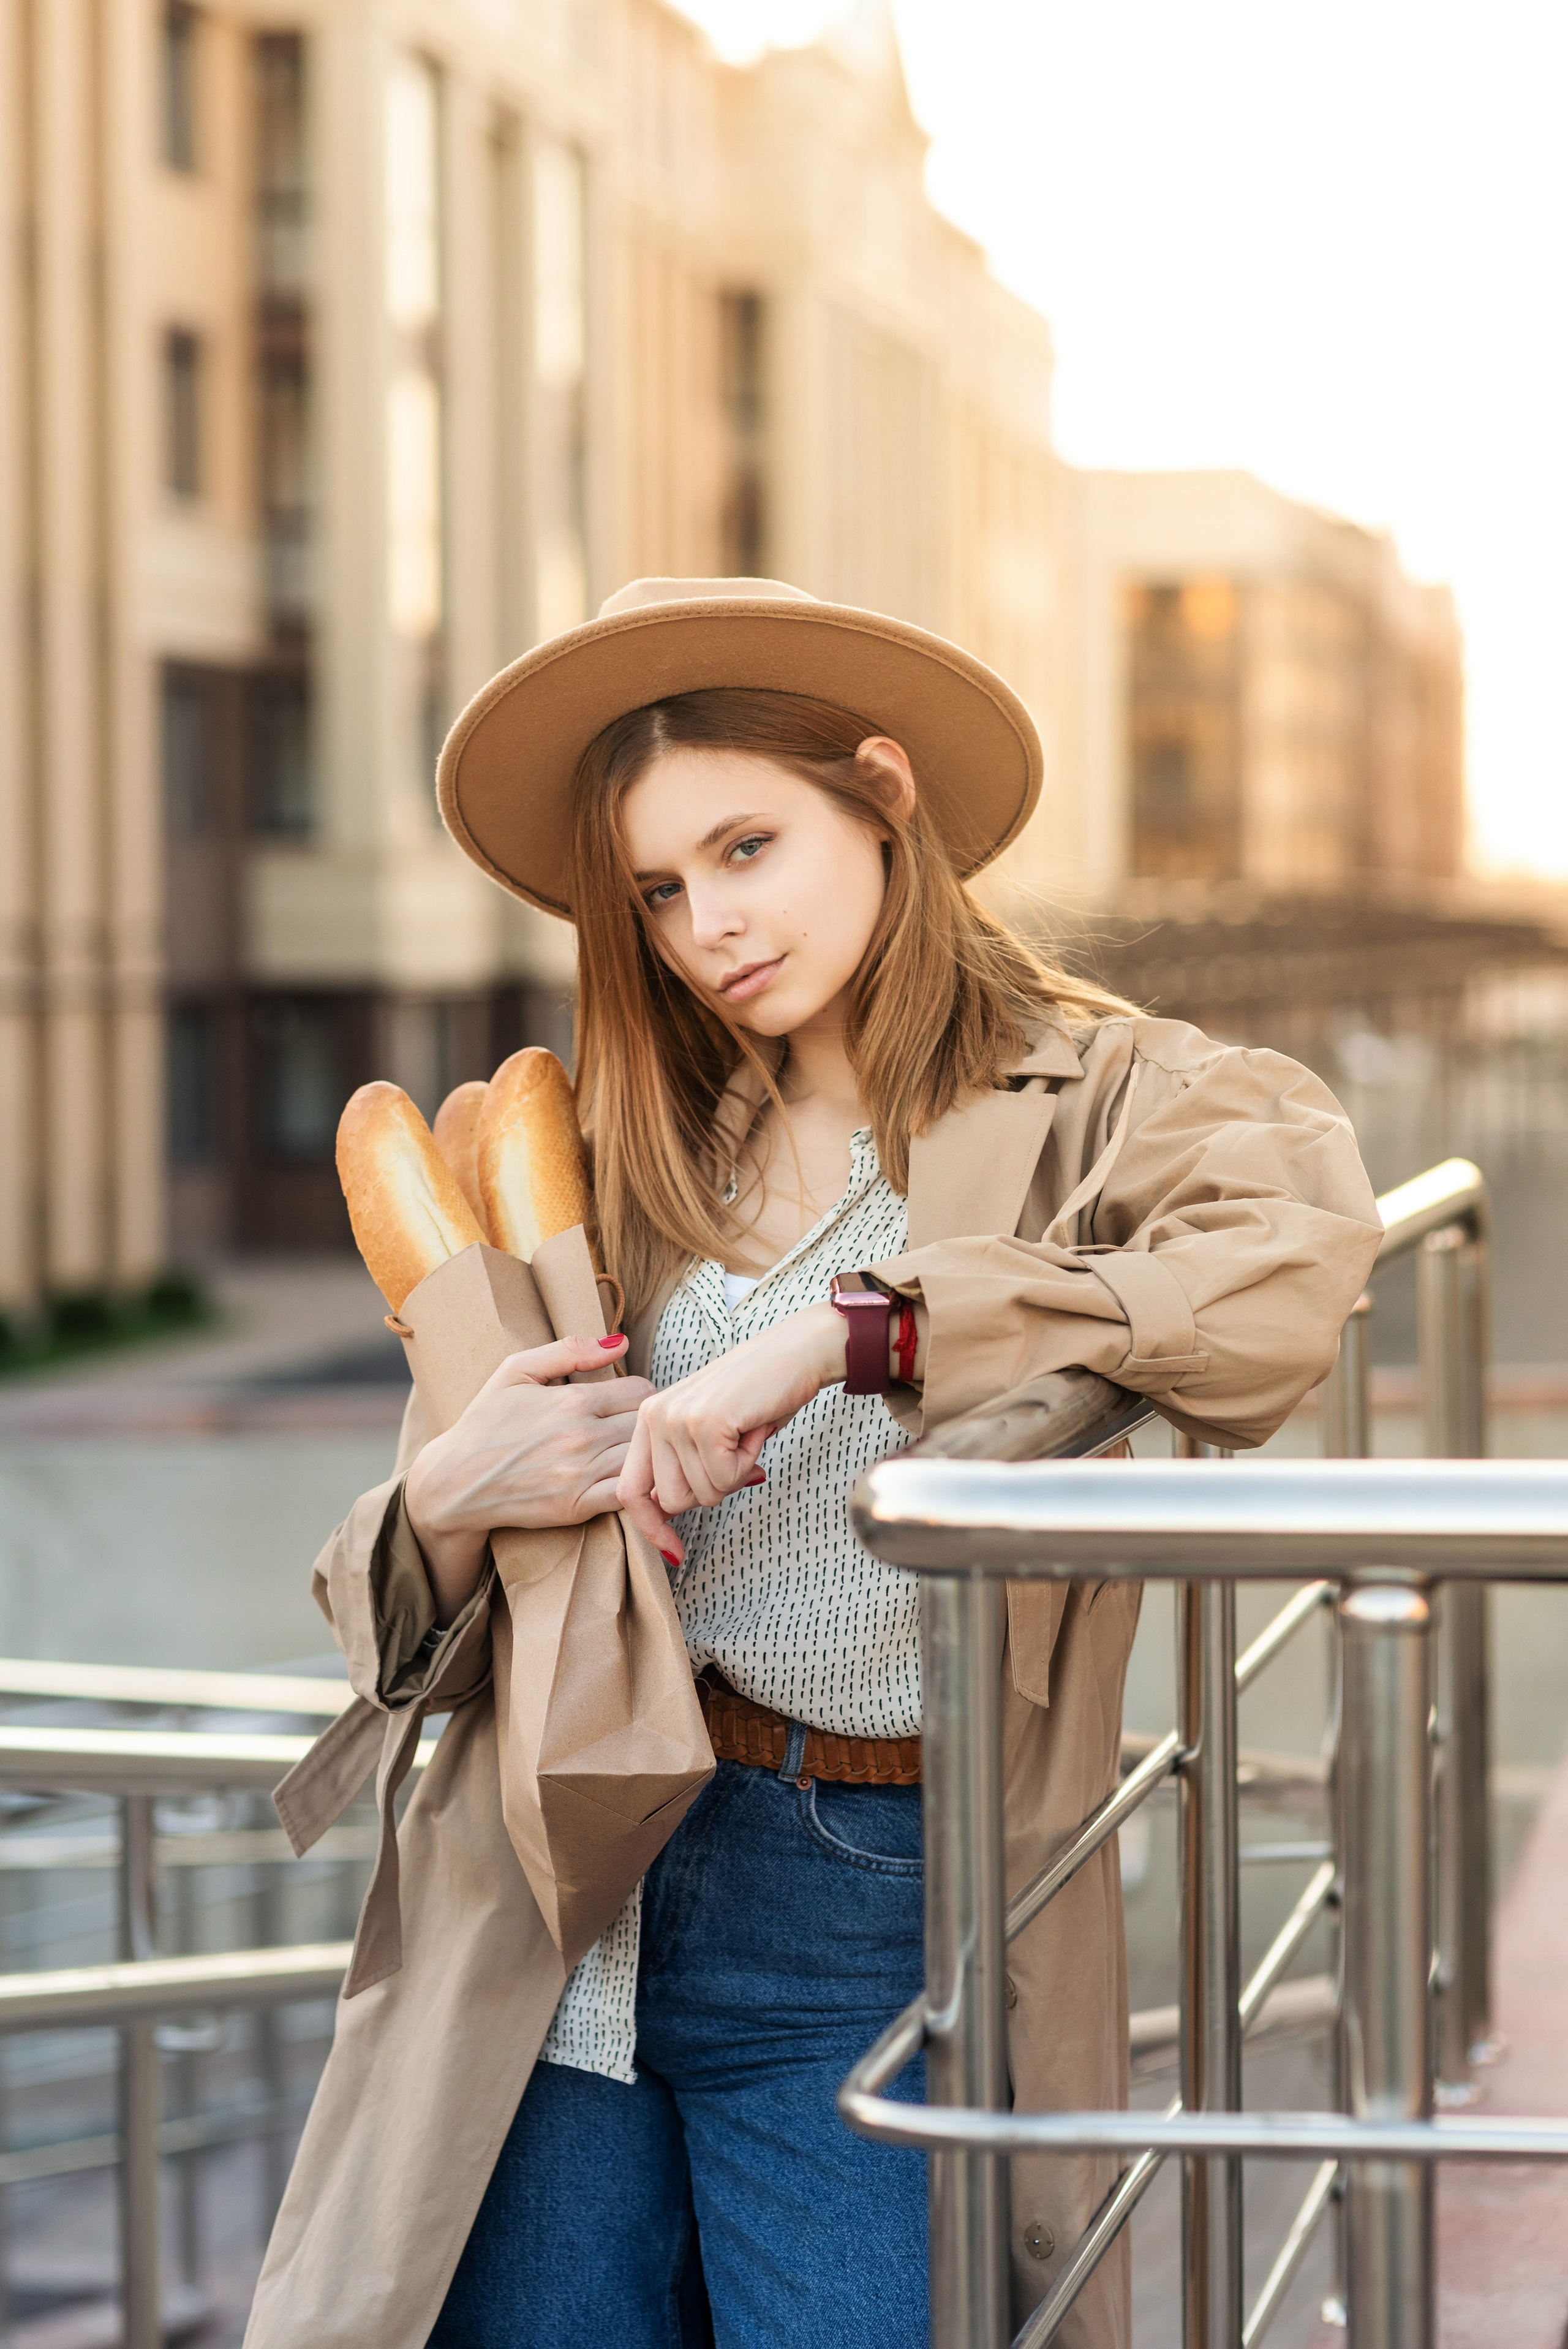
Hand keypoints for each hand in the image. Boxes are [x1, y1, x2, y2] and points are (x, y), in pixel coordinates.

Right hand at [405, 1335, 652, 1622]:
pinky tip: (633, 1481)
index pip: (640, 1390)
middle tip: (636, 1428)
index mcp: (571, 1400)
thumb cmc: (485, 1422)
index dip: (639, 1394)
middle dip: (645, 1424)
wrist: (455, 1482)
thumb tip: (619, 1341)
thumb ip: (569, 1350)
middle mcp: (581, 1437)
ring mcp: (582, 1474)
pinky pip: (631, 1495)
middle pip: (646, 1424)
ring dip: (646, 1455)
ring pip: (644, 1458)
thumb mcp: (515, 1370)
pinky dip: (640, 1487)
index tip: (627, 1402)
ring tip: (638, 1454)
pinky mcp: (578, 1507)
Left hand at [616, 1304, 846, 1562]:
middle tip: (733, 1453)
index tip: (675, 1551)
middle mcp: (654, 1416)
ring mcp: (677, 1418)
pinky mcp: (705, 1423)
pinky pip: (726, 1479)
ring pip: (703, 1494)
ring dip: (735, 1474)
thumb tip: (667, 1514)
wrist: (797, 1351)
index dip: (652, 1528)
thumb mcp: (708, 1429)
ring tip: (744, 1434)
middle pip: (672, 1501)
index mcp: (649, 1417)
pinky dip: (748, 1464)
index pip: (630, 1490)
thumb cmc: (758, 1392)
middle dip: (711, 1490)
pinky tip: (753, 1430)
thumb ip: (683, 1466)